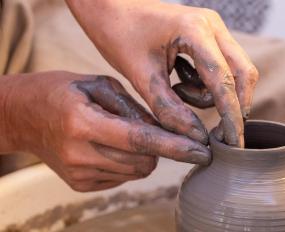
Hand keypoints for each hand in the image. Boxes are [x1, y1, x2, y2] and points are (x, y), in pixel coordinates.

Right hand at [0, 72, 209, 191]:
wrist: (23, 116)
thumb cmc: (61, 91)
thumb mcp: (98, 85)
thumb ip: (133, 108)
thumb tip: (162, 129)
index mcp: (83, 123)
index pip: (141, 140)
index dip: (175, 147)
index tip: (202, 152)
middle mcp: (80, 154)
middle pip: (143, 161)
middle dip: (160, 149)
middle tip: (157, 131)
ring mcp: (79, 174)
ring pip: (135, 171)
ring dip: (144, 156)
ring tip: (127, 134)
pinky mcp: (80, 184)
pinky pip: (121, 177)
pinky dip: (128, 163)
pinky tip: (113, 146)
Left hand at [66, 0, 258, 146]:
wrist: (109, 8)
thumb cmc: (119, 35)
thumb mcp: (141, 76)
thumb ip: (168, 108)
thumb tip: (197, 137)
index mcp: (194, 31)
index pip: (223, 79)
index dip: (230, 114)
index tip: (234, 142)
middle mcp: (212, 25)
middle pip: (242, 73)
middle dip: (233, 105)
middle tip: (220, 133)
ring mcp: (212, 28)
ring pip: (233, 71)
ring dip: (213, 94)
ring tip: (178, 91)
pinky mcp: (207, 35)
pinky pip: (220, 66)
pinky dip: (206, 84)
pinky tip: (179, 81)